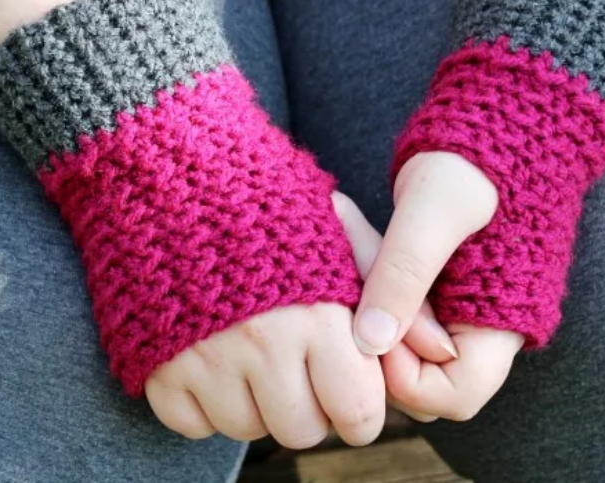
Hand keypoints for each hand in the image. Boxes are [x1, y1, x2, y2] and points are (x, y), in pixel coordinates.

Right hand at [145, 193, 385, 448]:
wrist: (178, 172)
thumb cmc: (272, 203)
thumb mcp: (340, 232)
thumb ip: (394, 292)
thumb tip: (444, 356)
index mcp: (318, 315)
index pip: (358, 413)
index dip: (360, 408)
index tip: (349, 386)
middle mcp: (263, 345)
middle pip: (302, 431)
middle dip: (311, 408)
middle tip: (300, 367)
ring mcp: (205, 359)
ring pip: (247, 430)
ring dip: (257, 404)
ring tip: (256, 354)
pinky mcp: (159, 365)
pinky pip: (193, 425)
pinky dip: (205, 404)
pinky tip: (214, 360)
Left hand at [351, 151, 522, 420]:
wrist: (496, 118)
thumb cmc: (480, 157)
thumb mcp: (439, 207)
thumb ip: (406, 270)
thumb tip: (368, 341)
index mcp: (499, 320)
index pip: (453, 395)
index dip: (405, 375)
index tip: (377, 319)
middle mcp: (477, 324)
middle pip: (415, 375)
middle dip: (375, 333)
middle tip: (356, 269)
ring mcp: (452, 306)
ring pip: (394, 339)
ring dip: (364, 298)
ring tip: (353, 234)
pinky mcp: (429, 282)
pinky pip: (389, 301)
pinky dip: (367, 275)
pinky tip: (354, 229)